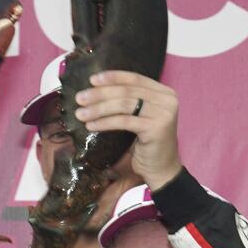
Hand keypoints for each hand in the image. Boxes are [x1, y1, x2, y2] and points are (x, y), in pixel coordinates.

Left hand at [74, 71, 180, 189]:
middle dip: (100, 94)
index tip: (92, 80)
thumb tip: (97, 88)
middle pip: (127, 91)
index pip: (135, 78)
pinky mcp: (156, 128)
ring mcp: (164, 113)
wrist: (162, 170)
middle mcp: (168, 100)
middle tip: (80, 98)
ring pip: (123, 104)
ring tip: (81, 114)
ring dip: (99, 108)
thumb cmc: (147, 144)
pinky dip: (105, 122)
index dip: (112, 77)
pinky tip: (91, 126)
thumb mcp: (140, 117)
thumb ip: (129, 101)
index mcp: (164, 93)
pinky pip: (124, 121)